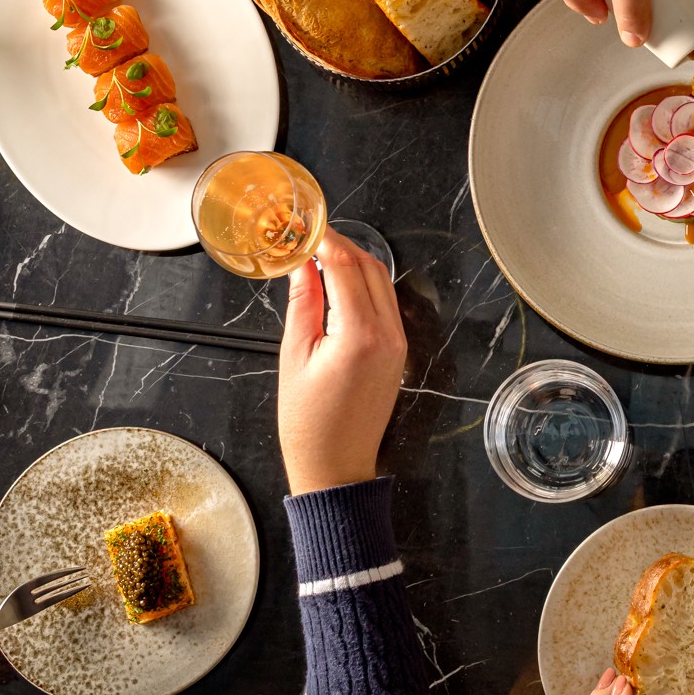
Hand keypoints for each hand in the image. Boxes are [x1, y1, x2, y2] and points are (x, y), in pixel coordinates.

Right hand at [277, 228, 406, 494]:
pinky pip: (385, 304)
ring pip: (382, 282)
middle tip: (308, 237)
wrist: (336, 466)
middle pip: (370, 268)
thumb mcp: (294, 356)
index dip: (324, 241)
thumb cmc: (309, 423)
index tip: (304, 227)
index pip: (346, 267)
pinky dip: (364, 285)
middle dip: (340, 246)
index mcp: (360, 334)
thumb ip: (302, 303)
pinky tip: (337, 284)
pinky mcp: (398, 351)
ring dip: (354, 263)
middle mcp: (388, 334)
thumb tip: (301, 264)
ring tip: (318, 256)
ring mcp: (398, 342)